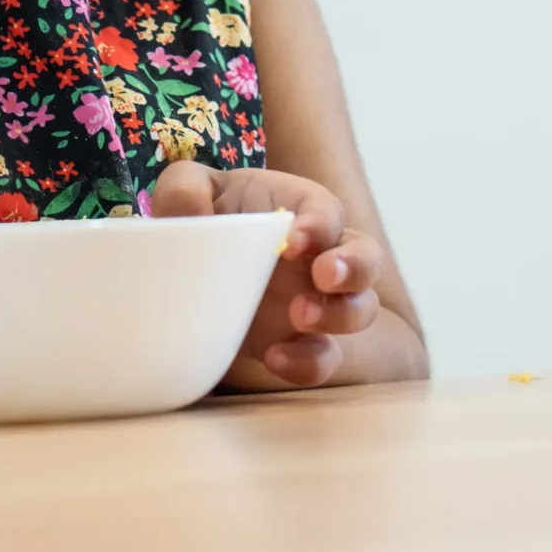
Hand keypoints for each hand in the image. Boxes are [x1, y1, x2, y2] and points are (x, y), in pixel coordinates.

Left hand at [149, 161, 380, 387]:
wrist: (193, 264)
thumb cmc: (203, 213)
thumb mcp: (186, 189)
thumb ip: (185, 188)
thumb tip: (192, 212)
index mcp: (301, 208)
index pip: (326, 211)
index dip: (318, 226)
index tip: (292, 242)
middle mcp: (322, 254)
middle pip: (366, 258)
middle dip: (353, 268)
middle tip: (322, 277)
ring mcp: (318, 299)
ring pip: (360, 309)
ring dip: (340, 315)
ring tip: (301, 317)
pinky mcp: (301, 340)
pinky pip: (324, 357)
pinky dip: (308, 363)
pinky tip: (275, 358)